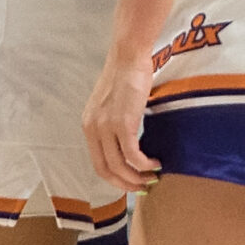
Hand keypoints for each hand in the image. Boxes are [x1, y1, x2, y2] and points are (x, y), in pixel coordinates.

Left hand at [83, 50, 160, 192]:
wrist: (128, 57)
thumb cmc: (125, 76)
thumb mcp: (112, 105)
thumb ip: (114, 123)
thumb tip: (129, 143)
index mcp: (89, 126)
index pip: (97, 163)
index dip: (115, 179)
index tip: (131, 183)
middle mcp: (93, 129)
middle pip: (106, 170)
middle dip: (125, 184)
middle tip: (143, 187)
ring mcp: (106, 127)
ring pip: (120, 166)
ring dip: (137, 177)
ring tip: (153, 177)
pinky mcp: (123, 123)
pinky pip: (133, 155)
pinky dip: (145, 164)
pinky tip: (156, 163)